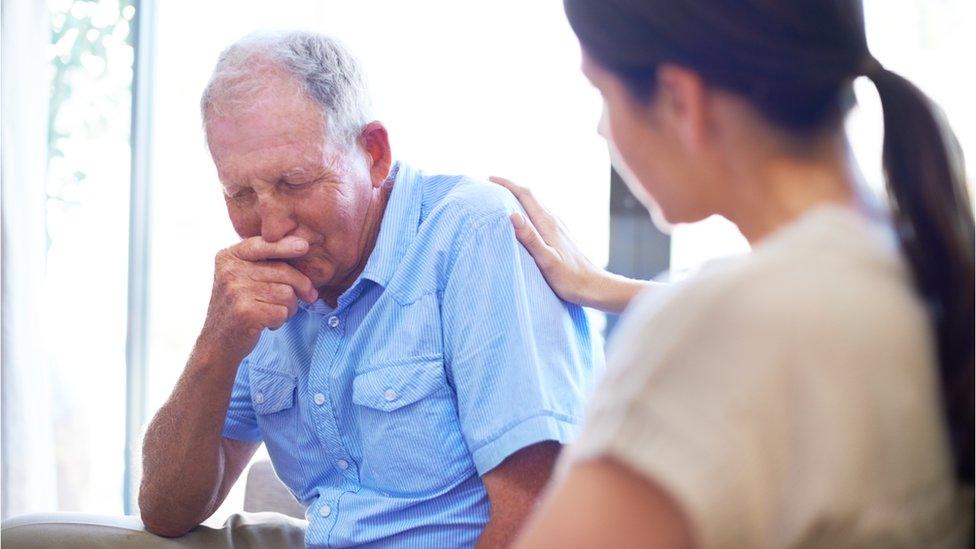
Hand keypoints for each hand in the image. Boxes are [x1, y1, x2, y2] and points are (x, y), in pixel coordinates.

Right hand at [198, 235, 318, 362]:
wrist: (217, 342)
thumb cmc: (238, 306)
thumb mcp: (242, 277)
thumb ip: (263, 261)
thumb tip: (302, 248)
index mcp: (229, 257)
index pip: (263, 244)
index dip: (285, 245)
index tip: (304, 246)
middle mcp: (230, 271)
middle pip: (284, 271)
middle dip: (301, 286)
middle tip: (308, 296)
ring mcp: (236, 291)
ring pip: (287, 293)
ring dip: (290, 307)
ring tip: (274, 312)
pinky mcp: (245, 312)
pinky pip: (282, 312)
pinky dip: (280, 320)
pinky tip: (267, 323)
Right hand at [490, 176, 651, 313]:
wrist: (593, 286)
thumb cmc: (569, 278)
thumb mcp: (546, 260)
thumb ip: (530, 238)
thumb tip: (512, 215)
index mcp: (548, 223)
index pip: (526, 195)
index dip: (507, 185)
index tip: (490, 179)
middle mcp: (553, 221)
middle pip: (530, 197)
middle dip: (510, 188)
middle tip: (490, 186)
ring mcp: (558, 227)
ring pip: (535, 206)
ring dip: (518, 199)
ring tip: (500, 199)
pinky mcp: (559, 236)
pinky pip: (539, 216)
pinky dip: (526, 211)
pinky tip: (521, 219)